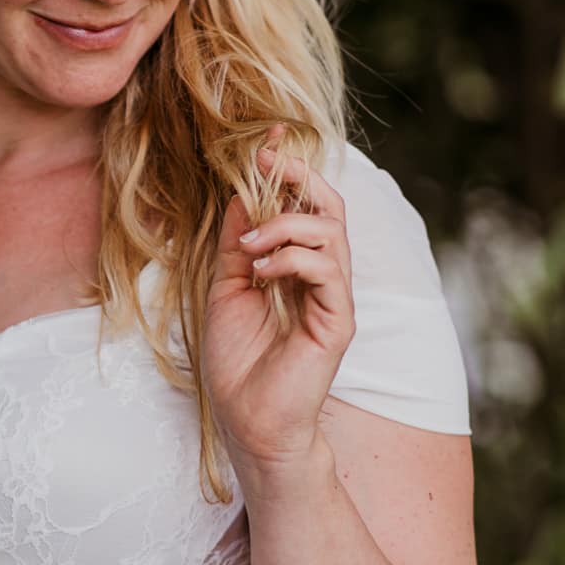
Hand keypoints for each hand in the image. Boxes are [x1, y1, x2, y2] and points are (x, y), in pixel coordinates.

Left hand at [205, 135, 355, 475]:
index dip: (290, 170)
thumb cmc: (237, 361)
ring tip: (250, 248)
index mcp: (296, 265)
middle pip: (329, 206)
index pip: (305, 205)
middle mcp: (321, 276)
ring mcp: (333, 297)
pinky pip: (328, 269)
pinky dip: (292, 259)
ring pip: (331, 231)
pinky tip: (262, 274)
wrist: (247, 419)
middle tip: (264, 166)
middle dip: (298, 177)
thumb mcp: (226, 287)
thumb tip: (241, 192)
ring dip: (285, 225)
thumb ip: (237, 243)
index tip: (263, 145)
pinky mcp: (338, 319)